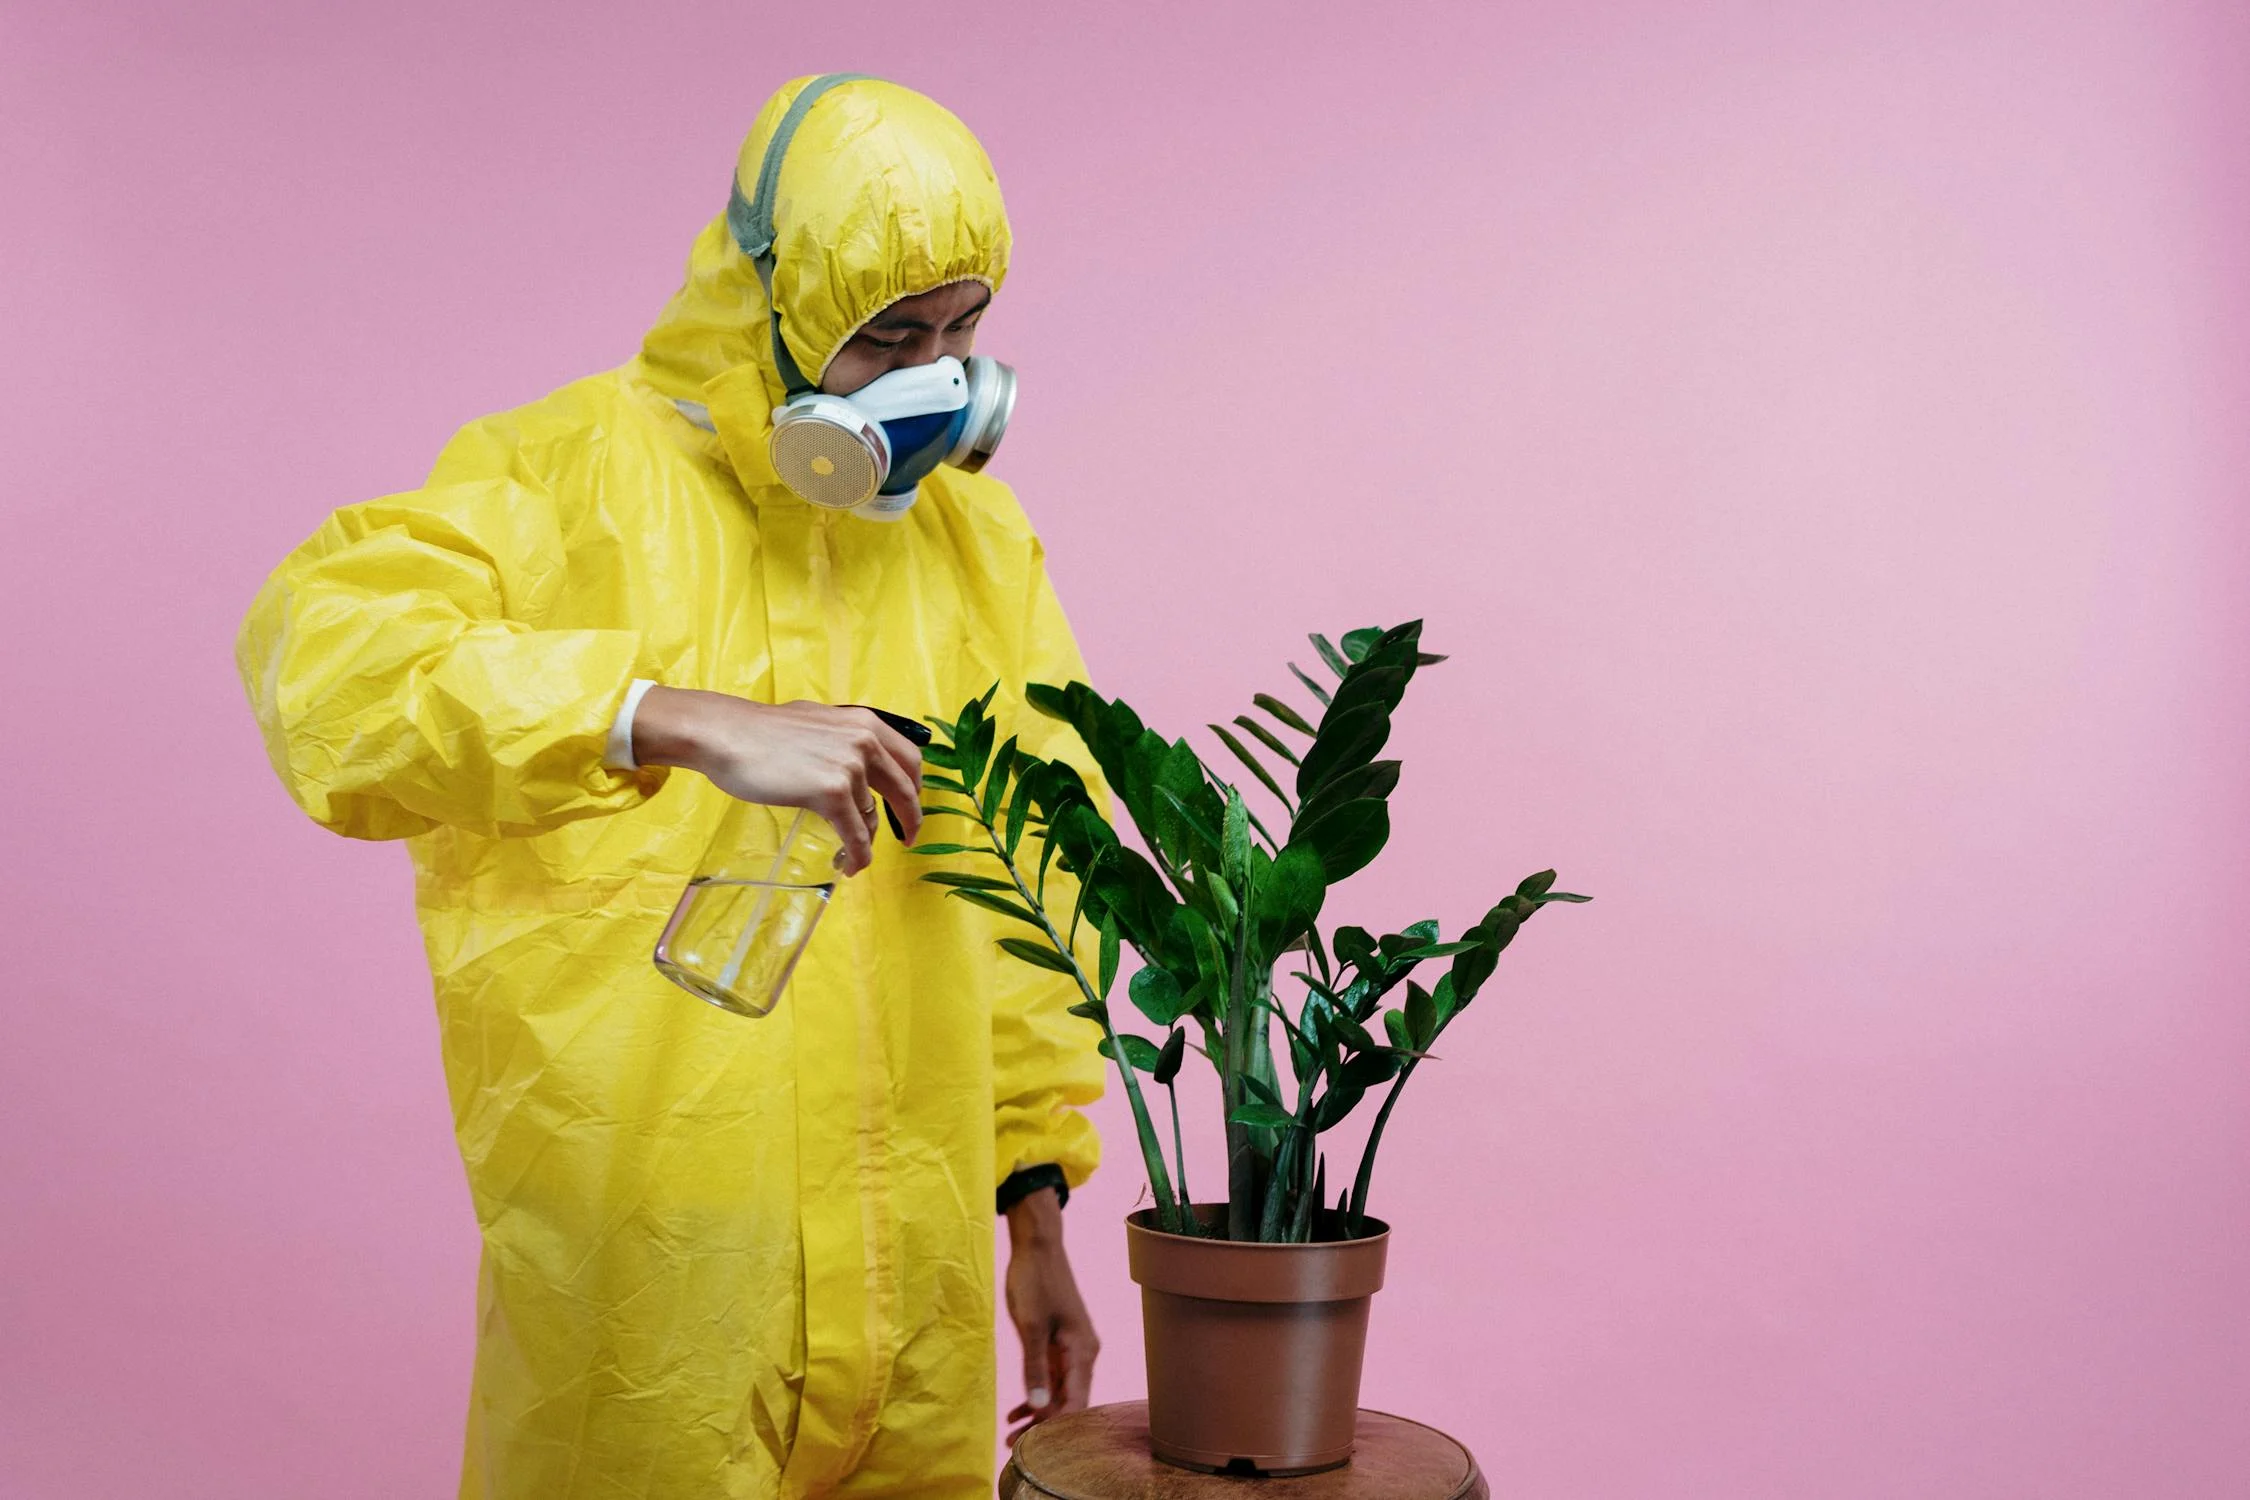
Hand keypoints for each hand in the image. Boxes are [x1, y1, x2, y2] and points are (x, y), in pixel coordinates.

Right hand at [630, 688, 921, 874]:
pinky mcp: (831, 792)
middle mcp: (865, 741)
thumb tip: (858, 759)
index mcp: (865, 722)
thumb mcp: (817, 721)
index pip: (910, 758)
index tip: (909, 805)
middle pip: (905, 790)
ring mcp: (850, 767)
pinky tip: (849, 865)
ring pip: (872, 817)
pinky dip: (858, 856)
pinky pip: (856, 835)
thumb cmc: (762, 731)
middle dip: (910, 819)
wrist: (727, 735)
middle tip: (908, 838)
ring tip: (851, 855)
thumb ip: (844, 737)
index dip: (914, 787)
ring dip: (865, 841)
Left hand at [1002, 1187, 1096, 1443]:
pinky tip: (1016, 1410)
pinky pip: (1051, 1377)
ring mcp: (1071, 1348)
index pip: (1077, 1402)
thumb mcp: (1030, 1326)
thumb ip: (1035, 1367)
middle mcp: (1083, 1353)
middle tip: (1013, 1446)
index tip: (1035, 1446)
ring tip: (1011, 1434)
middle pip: (1069, 1401)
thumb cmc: (1034, 1282)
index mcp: (1083, 1350)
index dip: (1058, 1427)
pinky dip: (1036, 1393)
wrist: (1037, 1246)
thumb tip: (1039, 1406)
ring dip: (1037, 1413)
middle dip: (1044, 1426)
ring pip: (1058, 1392)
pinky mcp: (1059, 1342)